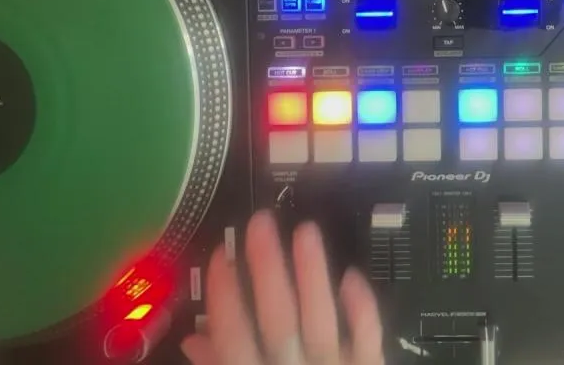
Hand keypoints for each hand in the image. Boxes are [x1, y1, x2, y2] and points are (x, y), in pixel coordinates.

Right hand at [183, 211, 383, 364]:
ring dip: (313, 274)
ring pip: (322, 321)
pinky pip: (368, 340)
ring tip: (305, 231)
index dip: (225, 296)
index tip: (222, 255)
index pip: (233, 339)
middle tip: (261, 223)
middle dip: (268, 270)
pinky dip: (361, 308)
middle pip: (278, 321)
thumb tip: (195, 339)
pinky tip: (351, 275)